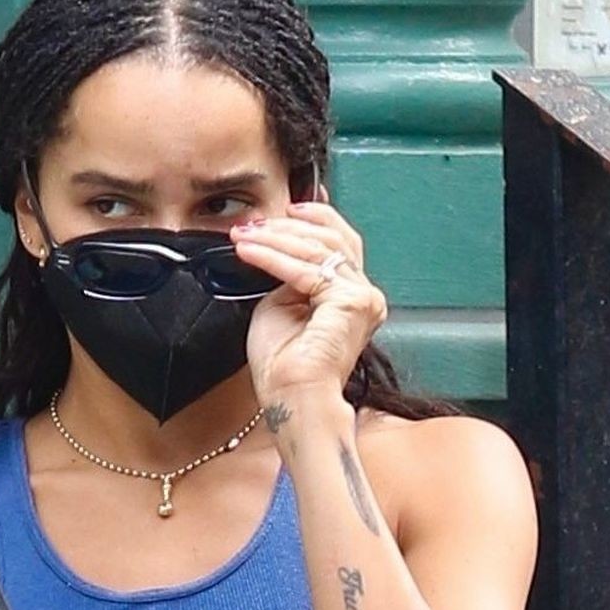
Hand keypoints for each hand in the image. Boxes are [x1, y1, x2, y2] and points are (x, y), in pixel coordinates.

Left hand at [230, 189, 388, 407]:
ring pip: (320, 248)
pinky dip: (274, 257)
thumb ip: (287, 275)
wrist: (290, 399)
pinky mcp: (351, 302)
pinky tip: (251, 251)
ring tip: (246, 235)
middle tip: (252, 224)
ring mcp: (362, 297)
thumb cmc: (284, 367)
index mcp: (351, 296)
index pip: (338, 243)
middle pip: (331, 239)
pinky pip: (307, 269)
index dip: (311, 219)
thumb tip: (278, 248)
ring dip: (277, 237)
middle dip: (287, 227)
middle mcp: (364, 294)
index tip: (281, 210)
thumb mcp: (280, 305)